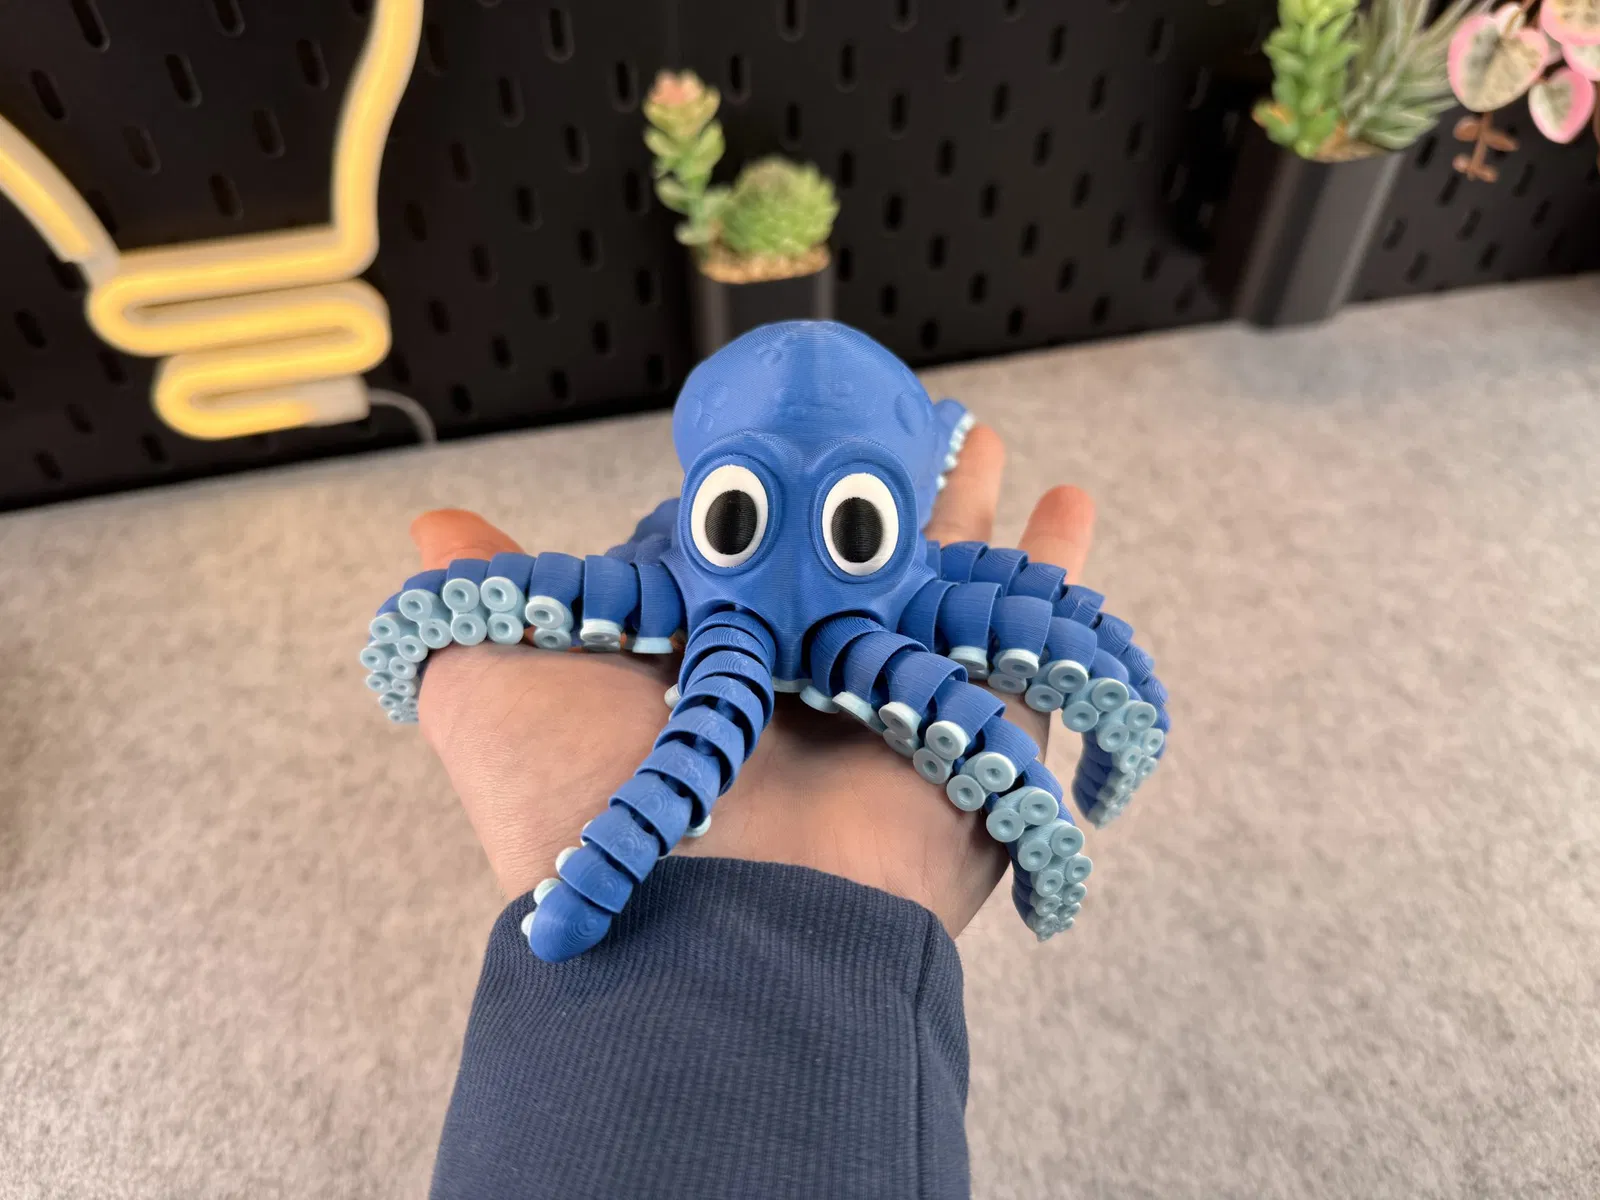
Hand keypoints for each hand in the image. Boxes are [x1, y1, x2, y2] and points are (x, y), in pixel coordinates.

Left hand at [411, 425, 1094, 935]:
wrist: (694, 932)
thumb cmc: (584, 808)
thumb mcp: (497, 677)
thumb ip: (480, 594)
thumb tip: (432, 527)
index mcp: (708, 660)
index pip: (752, 556)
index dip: (770, 497)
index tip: (787, 444)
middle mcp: (803, 680)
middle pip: (860, 559)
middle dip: (890, 491)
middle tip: (920, 423)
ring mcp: (891, 706)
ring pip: (948, 586)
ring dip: (978, 514)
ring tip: (996, 445)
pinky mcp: (968, 735)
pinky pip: (1027, 644)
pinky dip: (1058, 577)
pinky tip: (1075, 509)